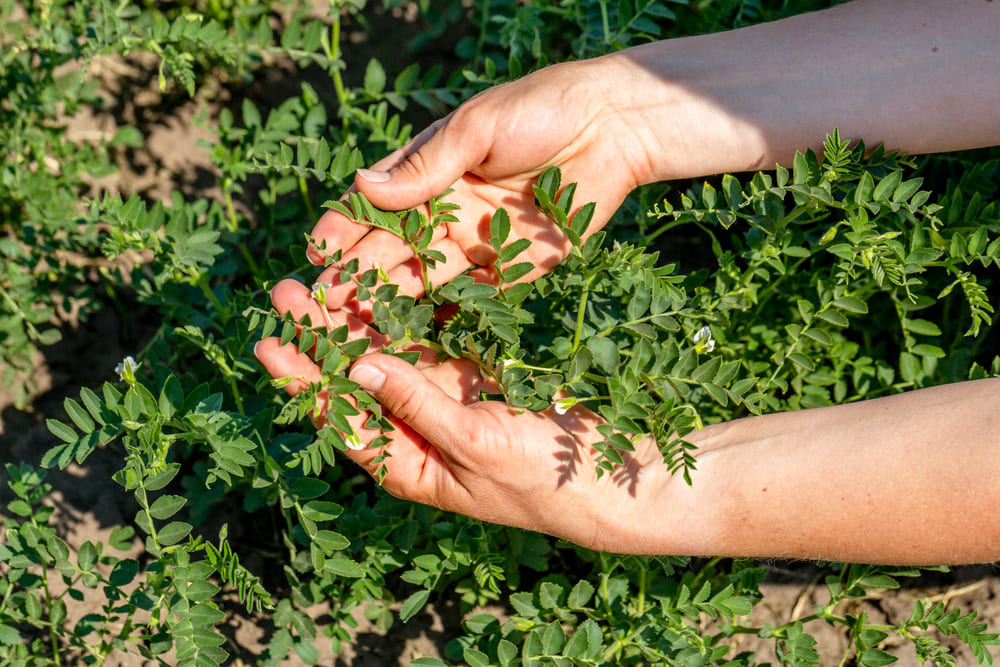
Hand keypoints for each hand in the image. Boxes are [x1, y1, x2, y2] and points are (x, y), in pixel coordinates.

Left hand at [254, 278, 682, 553]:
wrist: (614, 480)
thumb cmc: (544, 479)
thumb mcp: (476, 443)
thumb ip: (418, 403)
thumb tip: (358, 366)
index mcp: (406, 464)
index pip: (340, 417)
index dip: (302, 378)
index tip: (268, 340)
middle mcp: (415, 435)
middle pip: (355, 382)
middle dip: (320, 340)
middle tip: (286, 292)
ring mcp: (444, 406)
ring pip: (387, 358)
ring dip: (359, 322)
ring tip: (326, 279)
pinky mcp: (473, 383)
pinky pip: (429, 345)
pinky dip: (408, 318)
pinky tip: (386, 287)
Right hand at [306, 55, 662, 316]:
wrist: (611, 128)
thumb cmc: (539, 110)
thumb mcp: (477, 128)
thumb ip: (427, 165)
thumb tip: (362, 186)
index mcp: (427, 172)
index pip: (373, 205)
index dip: (343, 229)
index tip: (315, 254)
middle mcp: (442, 212)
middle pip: (390, 250)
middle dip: (355, 277)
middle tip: (322, 307)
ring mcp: (472, 244)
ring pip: (420, 281)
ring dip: (387, 306)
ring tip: (353, 333)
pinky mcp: (507, 270)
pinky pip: (467, 301)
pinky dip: (439, 322)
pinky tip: (409, 344)